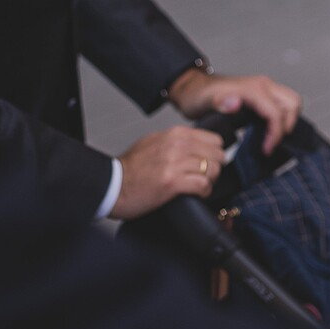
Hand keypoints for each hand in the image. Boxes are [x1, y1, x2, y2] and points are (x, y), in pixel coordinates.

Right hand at [111, 125, 226, 218]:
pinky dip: (204, 192)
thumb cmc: (131, 169)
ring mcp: (175, 162)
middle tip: (204, 177)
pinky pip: (203, 185)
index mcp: (176, 134)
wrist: (111, 186)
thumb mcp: (155, 142)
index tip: (208, 164)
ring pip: (213, 169)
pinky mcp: (172, 182)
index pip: (215, 140)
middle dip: (214, 168)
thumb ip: (177, 141)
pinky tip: (196, 194)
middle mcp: (178, 145)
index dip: (213, 155)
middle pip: (218, 155)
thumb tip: (198, 144)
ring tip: (198, 186)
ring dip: (209, 181)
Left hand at [169, 67, 303, 153]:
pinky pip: (284, 104)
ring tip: (272, 138)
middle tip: (271, 144)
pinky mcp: (265, 93)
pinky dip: (283, 117)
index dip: (276, 133)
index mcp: (253, 89)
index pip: (276, 112)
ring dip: (288, 121)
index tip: (266, 150)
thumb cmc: (198, 96)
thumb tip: (236, 103)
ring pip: (292, 102)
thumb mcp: (203, 101)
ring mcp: (266, 87)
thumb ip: (219, 101)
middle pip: (292, 103)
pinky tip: (269, 131)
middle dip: (287, 126)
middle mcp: (263, 85)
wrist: (194, 87)